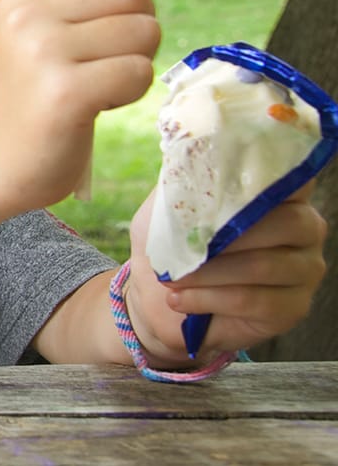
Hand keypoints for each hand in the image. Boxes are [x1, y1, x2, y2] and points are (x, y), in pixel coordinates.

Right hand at [0, 0, 159, 207]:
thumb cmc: (29, 91)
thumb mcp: (37, 24)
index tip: (113, 8)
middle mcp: (29, 14)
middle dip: (138, 24)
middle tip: (105, 56)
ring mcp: (45, 52)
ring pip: (144, 31)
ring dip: (135, 60)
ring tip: (98, 80)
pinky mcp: (68, 93)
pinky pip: (139, 72)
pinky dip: (131, 92)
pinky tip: (98, 103)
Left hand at [125, 183, 327, 361]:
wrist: (159, 298)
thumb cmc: (170, 245)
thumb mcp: (167, 209)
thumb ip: (184, 183)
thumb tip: (189, 159)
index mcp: (280, 194)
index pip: (292, 176)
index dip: (267, 178)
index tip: (228, 185)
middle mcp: (305, 228)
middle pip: (285, 223)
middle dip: (225, 237)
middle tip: (182, 249)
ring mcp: (305, 269)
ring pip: (262, 266)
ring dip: (208, 274)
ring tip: (171, 280)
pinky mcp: (294, 307)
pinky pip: (256, 301)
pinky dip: (210, 299)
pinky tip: (181, 300)